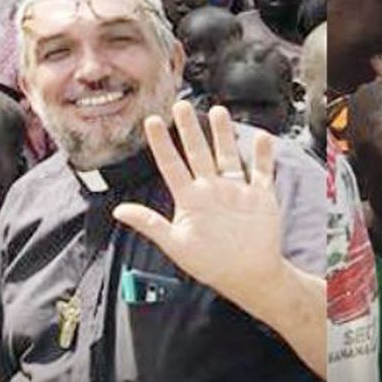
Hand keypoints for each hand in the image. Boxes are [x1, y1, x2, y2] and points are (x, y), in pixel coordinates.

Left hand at [112, 103, 290, 316]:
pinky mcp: (260, 197)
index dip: (161, 143)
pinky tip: (261, 137)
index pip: (171, 165)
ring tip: (218, 111)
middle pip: (198, 152)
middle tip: (181, 105)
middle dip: (190, 129)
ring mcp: (236, 191)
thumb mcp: (175, 244)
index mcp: (189, 198)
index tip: (151, 121)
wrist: (248, 277)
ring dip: (223, 134)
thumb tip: (118, 211)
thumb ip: (149, 224)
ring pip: (227, 155)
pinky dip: (263, 155)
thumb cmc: (210, 264)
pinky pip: (262, 171)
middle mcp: (211, 189)